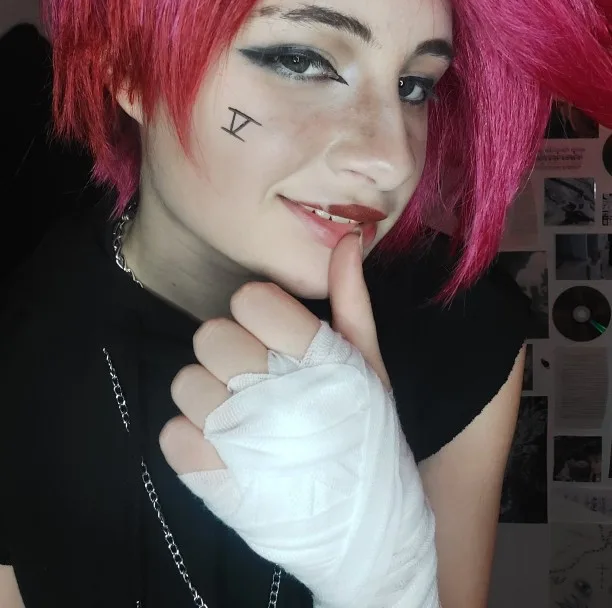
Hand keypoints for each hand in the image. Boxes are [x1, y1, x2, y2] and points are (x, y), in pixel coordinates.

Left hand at [159, 232, 437, 607]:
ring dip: (207, 399)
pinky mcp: (212, 479)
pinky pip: (171, 434)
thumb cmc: (368, 438)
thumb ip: (351, 299)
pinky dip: (191, 443)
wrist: (367, 529)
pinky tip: (224, 452)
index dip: (258, 314)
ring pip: (184, 382)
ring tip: (241, 421)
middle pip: (209, 335)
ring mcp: (239, 436)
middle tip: (256, 381)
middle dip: (229, 354)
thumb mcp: (370, 365)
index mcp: (314, 354)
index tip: (274, 337)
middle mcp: (273, 388)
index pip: (249, 299)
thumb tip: (346, 239)